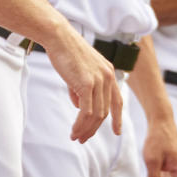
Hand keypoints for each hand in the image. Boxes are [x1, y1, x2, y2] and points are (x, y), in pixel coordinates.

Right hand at [42, 22, 121, 142]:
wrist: (59, 37)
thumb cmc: (66, 51)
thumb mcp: (79, 71)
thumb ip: (81, 88)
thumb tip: (79, 106)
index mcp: (109, 72)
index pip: (117, 100)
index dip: (117, 118)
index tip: (117, 131)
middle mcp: (108, 77)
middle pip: (105, 111)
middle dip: (94, 128)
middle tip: (83, 138)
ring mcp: (99, 80)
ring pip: (96, 114)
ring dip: (86, 129)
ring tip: (76, 137)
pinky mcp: (87, 84)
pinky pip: (86, 111)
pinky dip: (81, 124)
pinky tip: (74, 130)